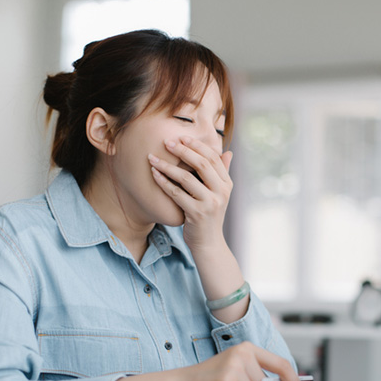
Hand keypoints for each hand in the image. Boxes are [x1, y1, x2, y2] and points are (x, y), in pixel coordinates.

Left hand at [149, 136, 233, 251]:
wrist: (209, 243)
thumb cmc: (209, 216)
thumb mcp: (219, 194)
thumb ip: (222, 173)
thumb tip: (228, 152)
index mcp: (227, 184)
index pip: (213, 158)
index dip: (196, 145)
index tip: (181, 137)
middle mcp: (221, 192)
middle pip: (202, 164)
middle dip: (182, 150)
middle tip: (166, 142)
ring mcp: (210, 203)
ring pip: (186, 178)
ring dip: (167, 166)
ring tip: (152, 158)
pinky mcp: (197, 213)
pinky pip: (176, 193)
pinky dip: (163, 182)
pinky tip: (154, 174)